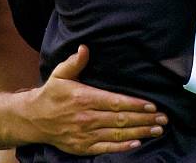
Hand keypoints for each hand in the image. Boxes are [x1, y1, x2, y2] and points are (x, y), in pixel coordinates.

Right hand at [20, 45, 166, 154]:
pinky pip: (106, 147)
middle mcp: (86, 117)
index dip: (135, 104)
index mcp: (84, 98)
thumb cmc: (51, 94)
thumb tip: (85, 48)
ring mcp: (85, 134)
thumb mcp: (60, 74)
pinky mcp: (83, 147)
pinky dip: (123, 147)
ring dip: (139, 132)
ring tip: (157, 130)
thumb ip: (75, 62)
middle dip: (144, 119)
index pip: (115, 102)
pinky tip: (137, 143)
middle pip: (121, 119)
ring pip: (117, 134)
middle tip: (163, 119)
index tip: (152, 105)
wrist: (33, 119)